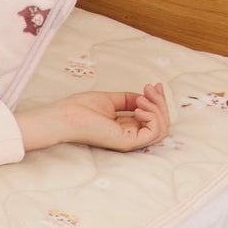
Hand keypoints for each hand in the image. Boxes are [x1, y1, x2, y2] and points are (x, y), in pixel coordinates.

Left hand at [15, 84, 169, 154]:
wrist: (65, 116)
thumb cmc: (79, 109)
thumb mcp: (110, 100)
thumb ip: (128, 99)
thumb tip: (145, 96)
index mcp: (124, 127)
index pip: (152, 118)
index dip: (157, 101)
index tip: (154, 85)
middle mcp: (129, 136)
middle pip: (161, 123)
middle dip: (160, 102)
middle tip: (150, 88)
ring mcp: (129, 141)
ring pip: (161, 128)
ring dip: (158, 108)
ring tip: (142, 98)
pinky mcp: (127, 142)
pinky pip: (155, 132)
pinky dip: (153, 117)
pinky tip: (139, 107)